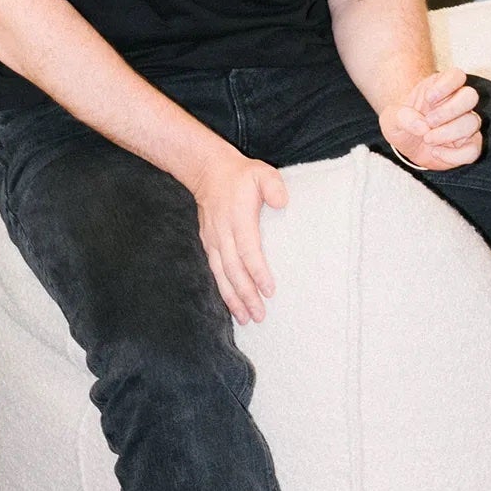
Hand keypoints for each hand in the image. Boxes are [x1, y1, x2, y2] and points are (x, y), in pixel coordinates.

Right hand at [192, 144, 289, 324]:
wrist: (208, 171)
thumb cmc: (241, 176)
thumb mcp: (261, 173)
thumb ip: (273, 186)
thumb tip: (282, 203)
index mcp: (238, 219)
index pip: (248, 250)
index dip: (258, 271)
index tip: (269, 290)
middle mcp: (223, 233)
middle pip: (234, 270)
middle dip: (246, 295)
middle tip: (259, 315)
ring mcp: (213, 240)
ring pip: (221, 275)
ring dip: (233, 299)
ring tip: (246, 319)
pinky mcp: (208, 244)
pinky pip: (215, 271)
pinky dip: (223, 290)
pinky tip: (232, 305)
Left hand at [379, 68, 481, 171]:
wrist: (408, 144)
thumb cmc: (404, 124)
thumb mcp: (391, 119)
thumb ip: (401, 117)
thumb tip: (422, 126)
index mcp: (441, 87)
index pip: (457, 75)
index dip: (446, 85)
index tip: (428, 99)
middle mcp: (458, 103)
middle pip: (470, 96)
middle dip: (449, 110)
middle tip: (429, 121)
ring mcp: (466, 124)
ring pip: (473, 122)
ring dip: (448, 133)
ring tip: (428, 138)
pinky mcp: (469, 145)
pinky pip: (474, 150)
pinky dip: (454, 155)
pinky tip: (437, 152)